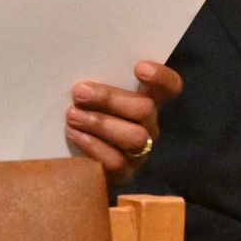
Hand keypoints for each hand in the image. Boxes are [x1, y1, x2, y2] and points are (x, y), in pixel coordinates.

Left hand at [66, 60, 181, 183]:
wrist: (71, 157)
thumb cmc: (83, 111)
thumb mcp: (91, 93)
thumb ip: (95, 80)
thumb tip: (79, 66)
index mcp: (146, 99)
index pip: (168, 86)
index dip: (161, 77)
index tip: (139, 67)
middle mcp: (148, 125)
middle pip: (145, 109)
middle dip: (110, 99)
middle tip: (79, 92)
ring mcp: (140, 151)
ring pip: (135, 137)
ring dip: (100, 123)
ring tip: (72, 115)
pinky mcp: (125, 174)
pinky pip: (116, 161)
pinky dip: (92, 145)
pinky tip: (73, 133)